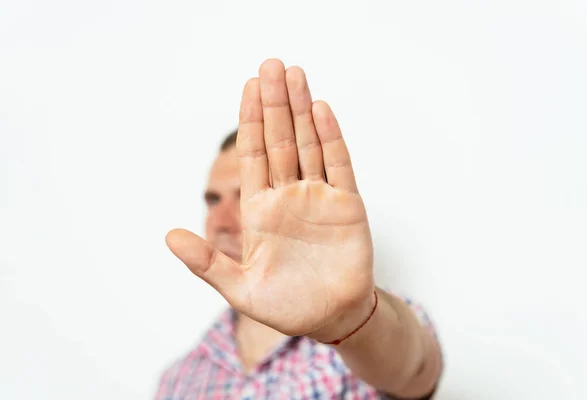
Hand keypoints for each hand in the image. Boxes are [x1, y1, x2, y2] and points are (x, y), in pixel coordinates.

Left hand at [166, 59, 374, 339]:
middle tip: (272, 65)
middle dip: (275, 103)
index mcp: (260, 209)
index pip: (253, 155)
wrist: (331, 319)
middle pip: (280, 140)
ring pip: (309, 144)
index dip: (250, 120)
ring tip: (296, 75)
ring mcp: (318, 197)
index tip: (249, 86)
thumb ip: (206, 263)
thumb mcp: (239, 289)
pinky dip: (332, 138)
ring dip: (302, 110)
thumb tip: (168, 236)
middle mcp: (288, 196)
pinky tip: (322, 111)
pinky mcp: (347, 205)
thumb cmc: (285, 305)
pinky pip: (339, 165)